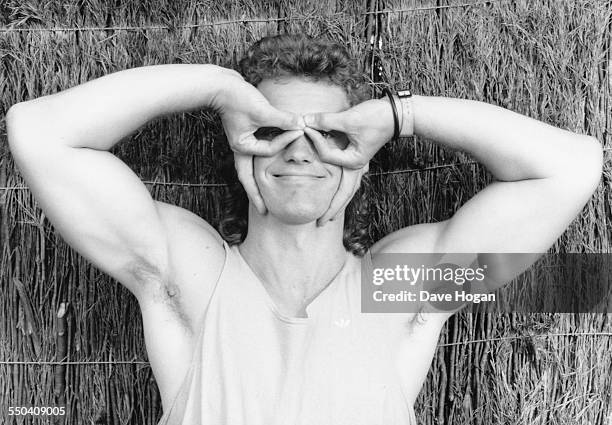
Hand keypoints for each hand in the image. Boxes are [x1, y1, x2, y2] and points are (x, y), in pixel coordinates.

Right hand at [213, 68, 304, 212]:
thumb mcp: (262, 109)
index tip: (298, 130)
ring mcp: (243, 143)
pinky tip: (270, 168)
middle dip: (255, 195)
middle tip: (264, 212)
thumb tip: (301, 125)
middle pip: (248, 178)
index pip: (268, 151)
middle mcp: (241, 148)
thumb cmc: (237, 97)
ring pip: (251, 168)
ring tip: (265, 198)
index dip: (284, 141)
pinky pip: (257, 153)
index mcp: (241, 147)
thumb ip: (282, 119)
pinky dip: (264, 160)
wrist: (220, 84)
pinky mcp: (247, 134)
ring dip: (258, 182)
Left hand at [303, 98, 393, 168]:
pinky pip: (335, 137)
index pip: (326, 154)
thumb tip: (306, 120)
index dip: (315, 140)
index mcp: (353, 161)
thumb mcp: (349, 120)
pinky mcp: (351, 140)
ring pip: (329, 144)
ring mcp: (351, 150)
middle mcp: (351, 159)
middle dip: (315, 138)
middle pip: (326, 151)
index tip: (306, 126)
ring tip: (311, 121)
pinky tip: (321, 121)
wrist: (398, 112)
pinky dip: (328, 130)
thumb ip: (327, 121)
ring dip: (320, 133)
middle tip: (304, 124)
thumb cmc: (378, 119)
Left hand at [303, 127, 368, 226]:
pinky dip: (342, 189)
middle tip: (319, 224)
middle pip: (344, 194)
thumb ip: (326, 120)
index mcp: (355, 162)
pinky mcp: (359, 158)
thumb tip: (305, 121)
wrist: (396, 114)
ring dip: (339, 203)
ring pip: (348, 189)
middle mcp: (357, 167)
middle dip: (332, 209)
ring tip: (329, 217)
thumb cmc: (376, 117)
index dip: (316, 141)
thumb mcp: (350, 119)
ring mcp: (359, 164)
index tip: (307, 128)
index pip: (328, 157)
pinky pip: (348, 179)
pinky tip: (337, 195)